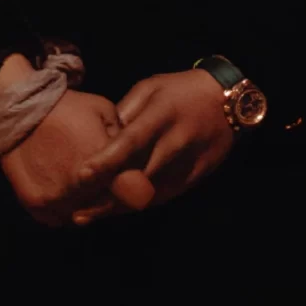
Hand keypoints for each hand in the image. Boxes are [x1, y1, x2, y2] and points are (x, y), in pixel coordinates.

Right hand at [0, 89, 123, 226]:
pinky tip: (59, 191)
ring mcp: (56, 198)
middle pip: (103, 206)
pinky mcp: (35, 203)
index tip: (122, 179)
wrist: (21, 108)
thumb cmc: (67, 107)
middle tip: (97, 180)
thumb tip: (132, 158)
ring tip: (77, 185)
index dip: (127, 186)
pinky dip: (60, 210)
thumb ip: (123, 139)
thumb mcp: (105, 111)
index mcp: (102, 166)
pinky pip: (55, 218)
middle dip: (104, 195)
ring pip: (79, 215)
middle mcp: (80, 187)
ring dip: (82, 205)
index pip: (128, 193)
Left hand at [69, 69, 236, 215]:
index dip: (106, 161)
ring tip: (88, 216)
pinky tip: (115, 209)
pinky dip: (138, 204)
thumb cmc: (179, 91)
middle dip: (107, 195)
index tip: (82, 176)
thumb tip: (98, 139)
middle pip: (139, 175)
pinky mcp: (196, 177)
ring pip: (149, 192)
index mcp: (161, 115)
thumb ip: (123, 113)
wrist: (228, 102)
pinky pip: (162, 196)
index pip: (130, 141)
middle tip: (77, 212)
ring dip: (118, 206)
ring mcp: (188, 162)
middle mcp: (175, 141)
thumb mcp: (149, 89)